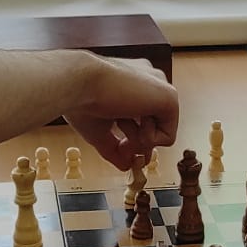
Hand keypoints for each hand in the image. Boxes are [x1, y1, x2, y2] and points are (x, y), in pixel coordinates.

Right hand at [63, 54, 179, 169]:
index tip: (121, 148)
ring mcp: (161, 88)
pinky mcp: (170, 98)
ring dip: (137, 140)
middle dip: (136, 142)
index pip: (145, 116)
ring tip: (120, 126)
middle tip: (121, 146)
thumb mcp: (98, 129)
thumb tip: (125, 166)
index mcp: (134, 81)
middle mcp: (150, 81)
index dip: (134, 138)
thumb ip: (114, 147)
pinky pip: (168, 137)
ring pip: (160, 133)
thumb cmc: (80, 99)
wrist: (77, 82)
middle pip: (154, 127)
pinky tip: (130, 121)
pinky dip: (147, 141)